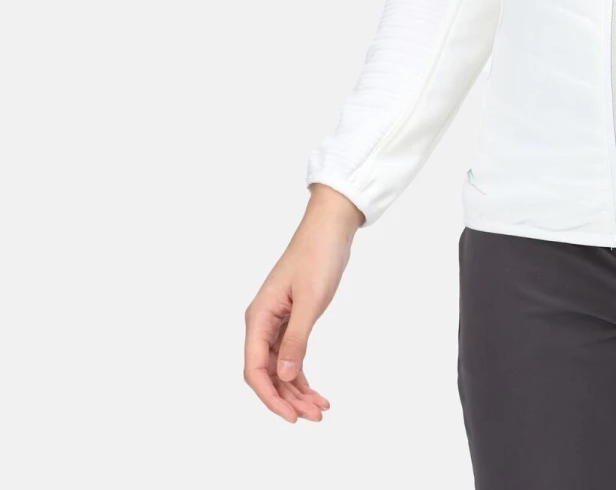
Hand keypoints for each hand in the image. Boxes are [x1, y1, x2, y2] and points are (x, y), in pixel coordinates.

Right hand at [242, 184, 361, 421]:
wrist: (330, 227)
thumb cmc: (318, 256)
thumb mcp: (311, 300)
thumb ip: (296, 339)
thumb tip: (282, 377)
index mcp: (258, 318)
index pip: (255, 369)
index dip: (270, 397)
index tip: (291, 416)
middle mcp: (262, 323)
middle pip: (266, 373)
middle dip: (286, 398)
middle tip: (313, 417)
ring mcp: (276, 322)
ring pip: (279, 368)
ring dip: (295, 391)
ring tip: (319, 409)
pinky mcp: (291, 319)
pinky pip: (290, 355)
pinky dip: (300, 374)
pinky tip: (315, 391)